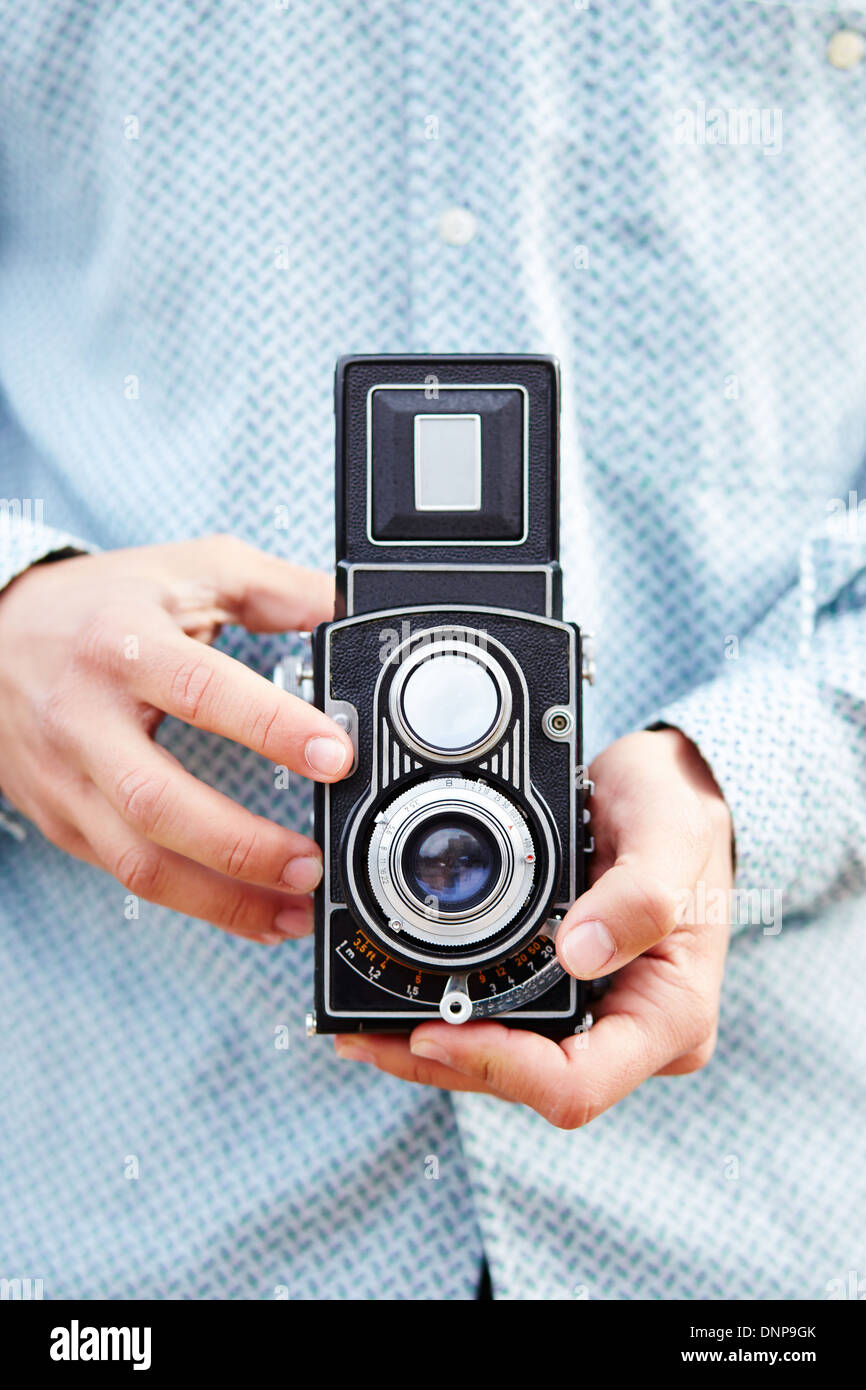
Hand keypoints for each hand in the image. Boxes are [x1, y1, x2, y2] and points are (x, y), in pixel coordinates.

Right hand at [0, 535, 352, 942]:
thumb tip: (352, 612)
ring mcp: (66, 779)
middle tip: (314, 864)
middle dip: (243, 846)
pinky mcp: (62, 821)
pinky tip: (252, 911)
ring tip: (297, 909)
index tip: (336, 756)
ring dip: (224, 900)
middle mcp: (86, 717)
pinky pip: (129, 876)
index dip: (273, 728)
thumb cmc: (100, 604)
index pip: (202, 690)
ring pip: (139, 862)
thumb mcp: (189, 571)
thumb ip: (278, 589)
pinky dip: (196, 904)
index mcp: (125, 644)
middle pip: (157, 802)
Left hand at [335, 728, 733, 1127]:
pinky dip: (448, 1018)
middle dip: (442, 1063)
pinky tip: (399, 1000)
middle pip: (523, 1084)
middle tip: (358, 1032)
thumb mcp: (670, 833)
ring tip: (356, 1021)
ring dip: (432, 1050)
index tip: (430, 1032)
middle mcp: (632, 1035)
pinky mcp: (566, 998)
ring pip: (502, 1065)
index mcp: (670, 1016)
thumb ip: (641, 894)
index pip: (576, 1085)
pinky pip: (500, 1026)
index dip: (496, 1067)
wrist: (672, 790)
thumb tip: (579, 952)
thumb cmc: (679, 810)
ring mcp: (596, 1020)